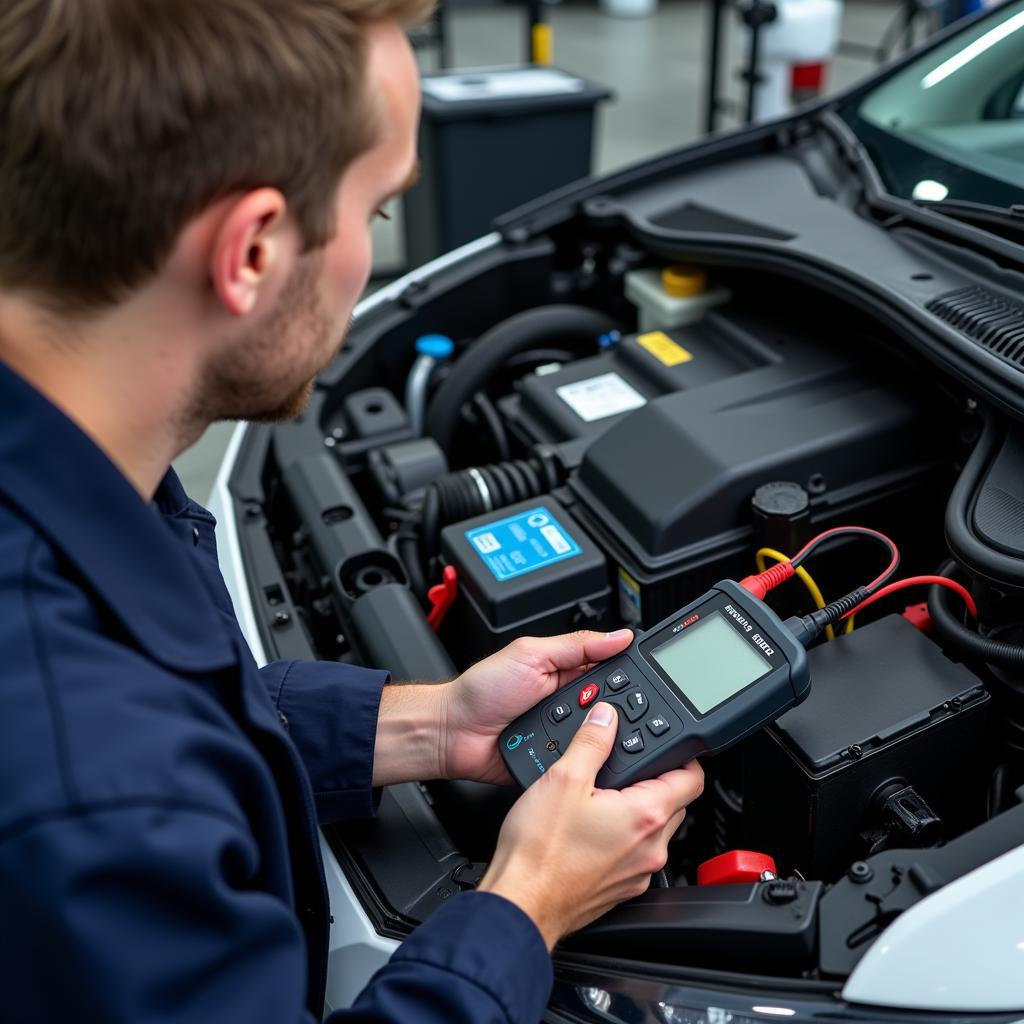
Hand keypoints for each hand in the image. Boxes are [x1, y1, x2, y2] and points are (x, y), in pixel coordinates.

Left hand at [438, 629, 633, 784]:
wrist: (453, 733)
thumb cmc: (482, 691)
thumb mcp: (530, 655)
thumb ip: (576, 645)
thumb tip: (619, 636)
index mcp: (566, 670)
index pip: (611, 669)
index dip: (628, 672)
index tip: (644, 675)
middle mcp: (568, 702)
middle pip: (610, 705)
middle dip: (610, 707)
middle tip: (601, 706)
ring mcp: (563, 732)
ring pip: (599, 736)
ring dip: (594, 734)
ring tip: (580, 728)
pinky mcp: (557, 760)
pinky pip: (580, 761)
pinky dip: (580, 758)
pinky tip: (576, 753)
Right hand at [478, 701, 704, 948]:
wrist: (521, 902)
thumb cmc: (540, 850)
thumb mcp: (563, 778)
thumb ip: (591, 741)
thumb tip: (606, 718)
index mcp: (645, 815)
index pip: (692, 779)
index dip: (684, 756)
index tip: (669, 745)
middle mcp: (651, 848)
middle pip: (675, 803)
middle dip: (657, 780)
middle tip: (626, 765)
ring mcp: (638, 872)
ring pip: (654, 830)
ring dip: (639, 809)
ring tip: (604, 794)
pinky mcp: (621, 888)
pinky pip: (635, 853)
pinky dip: (623, 836)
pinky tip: (592, 828)